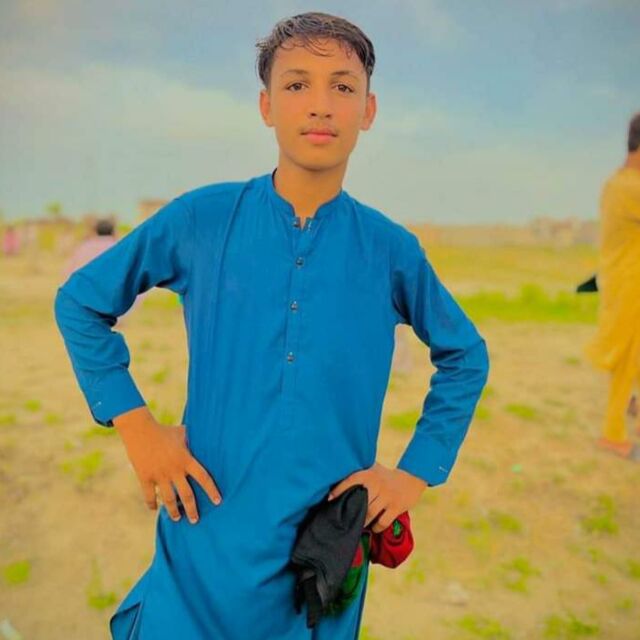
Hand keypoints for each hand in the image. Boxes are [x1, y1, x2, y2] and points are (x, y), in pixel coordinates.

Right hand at [113, 406, 221, 523]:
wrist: (140, 430)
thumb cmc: (164, 430)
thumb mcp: (182, 433)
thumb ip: (193, 440)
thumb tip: (207, 436)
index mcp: (186, 460)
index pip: (203, 478)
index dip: (211, 491)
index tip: (218, 501)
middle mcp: (174, 470)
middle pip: (187, 495)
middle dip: (192, 510)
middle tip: (195, 520)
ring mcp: (159, 475)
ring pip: (169, 499)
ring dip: (174, 511)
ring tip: (177, 518)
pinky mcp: (145, 477)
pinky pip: (149, 495)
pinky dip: (152, 504)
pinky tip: (155, 509)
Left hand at [327, 462, 427, 532]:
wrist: (412, 478)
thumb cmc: (385, 475)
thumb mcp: (373, 469)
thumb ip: (359, 472)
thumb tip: (336, 476)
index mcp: (369, 474)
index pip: (351, 480)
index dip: (339, 490)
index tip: (329, 499)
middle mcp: (377, 484)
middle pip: (359, 502)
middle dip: (351, 512)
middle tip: (344, 519)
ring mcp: (387, 496)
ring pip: (370, 514)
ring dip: (362, 522)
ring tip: (357, 525)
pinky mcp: (396, 507)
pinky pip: (382, 522)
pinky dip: (376, 527)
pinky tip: (373, 527)